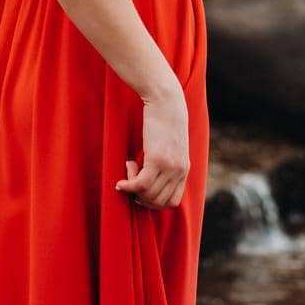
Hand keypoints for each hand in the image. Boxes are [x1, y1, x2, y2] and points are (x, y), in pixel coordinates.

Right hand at [115, 88, 189, 209]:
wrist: (166, 101)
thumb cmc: (165, 119)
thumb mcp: (171, 145)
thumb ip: (168, 161)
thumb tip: (154, 174)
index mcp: (184, 170)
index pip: (172, 202)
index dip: (154, 203)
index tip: (141, 193)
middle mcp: (179, 172)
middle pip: (158, 202)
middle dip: (141, 197)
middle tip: (131, 179)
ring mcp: (169, 167)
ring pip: (148, 194)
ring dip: (133, 188)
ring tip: (128, 168)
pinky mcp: (156, 159)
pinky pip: (140, 184)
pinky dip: (128, 186)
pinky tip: (120, 182)